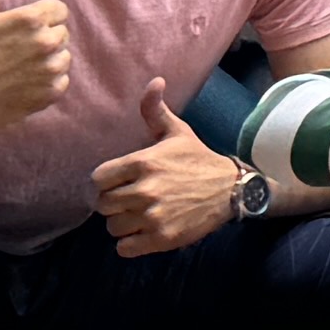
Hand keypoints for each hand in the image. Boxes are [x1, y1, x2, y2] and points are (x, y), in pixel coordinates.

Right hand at [0, 0, 78, 138]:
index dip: (44, 17)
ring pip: (63, 57)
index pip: (59, 10)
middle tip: (19, 48)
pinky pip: (62, 81)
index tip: (25, 28)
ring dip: (49, 60)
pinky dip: (49, 82)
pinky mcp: (50, 92)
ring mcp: (50, 69)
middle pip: (62, 33)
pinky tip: (26, 82)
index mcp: (32, 18)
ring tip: (22, 65)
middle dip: (45, 37)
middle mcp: (46, 42)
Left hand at [91, 123, 249, 255]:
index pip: (98, 179)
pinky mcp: (161, 239)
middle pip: (103, 205)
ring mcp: (152, 216)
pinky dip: (130, 243)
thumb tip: (154, 82)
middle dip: (114, 203)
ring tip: (138, 216)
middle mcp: (144, 190)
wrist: (231, 190)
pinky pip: (124, 248)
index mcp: (143, 162)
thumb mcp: (177, 132)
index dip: (105, 182)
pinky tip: (143, 233)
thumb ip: (155, 110)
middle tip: (129, 200)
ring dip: (122, 223)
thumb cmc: (198, 159)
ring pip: (113, 227)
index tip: (117, 183)